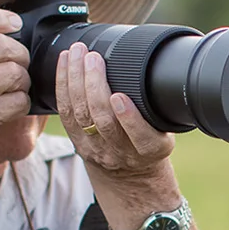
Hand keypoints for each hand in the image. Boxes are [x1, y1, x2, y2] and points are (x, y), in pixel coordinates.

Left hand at [56, 42, 174, 182]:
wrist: (130, 175)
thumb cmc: (150, 143)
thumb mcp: (165, 132)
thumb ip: (158, 111)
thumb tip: (156, 69)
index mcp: (150, 150)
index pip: (141, 137)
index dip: (128, 117)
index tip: (119, 96)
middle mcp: (122, 153)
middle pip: (103, 121)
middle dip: (94, 86)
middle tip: (92, 58)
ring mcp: (96, 150)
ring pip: (81, 115)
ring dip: (75, 80)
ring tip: (77, 54)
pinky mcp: (77, 143)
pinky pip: (65, 113)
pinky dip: (63, 85)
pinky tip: (65, 64)